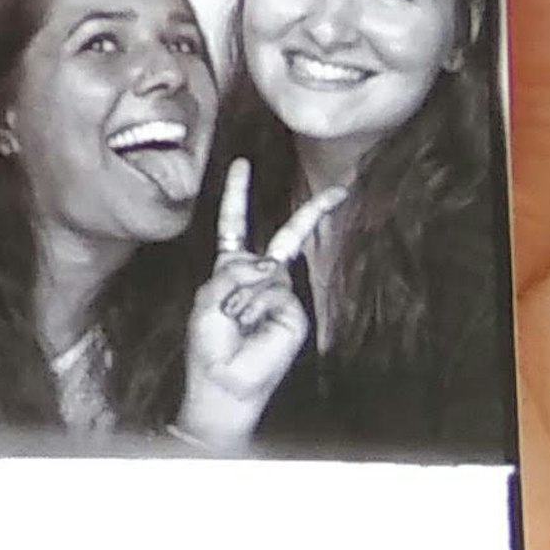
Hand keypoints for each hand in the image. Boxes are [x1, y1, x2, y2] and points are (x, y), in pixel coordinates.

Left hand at [174, 161, 325, 449]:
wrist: (225, 384)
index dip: (237, 195)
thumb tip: (270, 265)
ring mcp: (282, 294)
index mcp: (232, 270)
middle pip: (286, 237)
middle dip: (314, 212)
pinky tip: (251, 326)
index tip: (242, 165)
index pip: (234, 225)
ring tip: (235, 322)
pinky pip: (274, 295)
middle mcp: (262, 277)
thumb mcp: (208, 299)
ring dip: (241, 296)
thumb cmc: (209, 345)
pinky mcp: (295, 312)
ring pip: (265, 272)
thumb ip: (232, 272)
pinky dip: (256, 307)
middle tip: (341, 190)